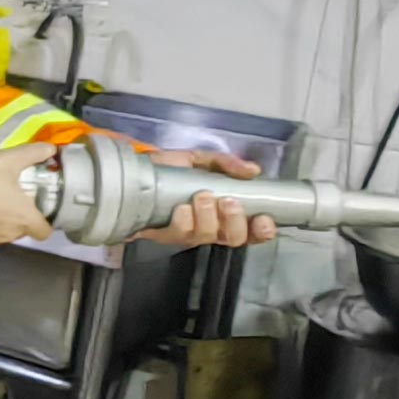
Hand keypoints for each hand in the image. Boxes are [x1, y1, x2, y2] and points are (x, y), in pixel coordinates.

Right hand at [0, 144, 51, 249]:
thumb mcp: (8, 159)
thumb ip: (33, 153)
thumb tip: (51, 148)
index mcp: (24, 217)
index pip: (44, 232)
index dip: (43, 222)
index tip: (36, 211)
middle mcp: (8, 234)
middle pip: (21, 231)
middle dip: (18, 219)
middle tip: (8, 200)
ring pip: (0, 235)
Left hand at [135, 148, 276, 247]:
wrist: (133, 172)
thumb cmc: (170, 169)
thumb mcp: (200, 159)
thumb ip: (226, 163)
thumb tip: (253, 170)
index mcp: (224, 212)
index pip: (252, 230)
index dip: (262, 231)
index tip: (264, 218)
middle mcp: (210, 227)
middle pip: (234, 239)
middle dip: (235, 221)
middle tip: (227, 201)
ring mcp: (188, 233)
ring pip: (207, 236)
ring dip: (208, 216)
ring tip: (201, 195)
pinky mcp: (165, 234)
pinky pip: (180, 234)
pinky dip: (184, 221)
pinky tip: (182, 208)